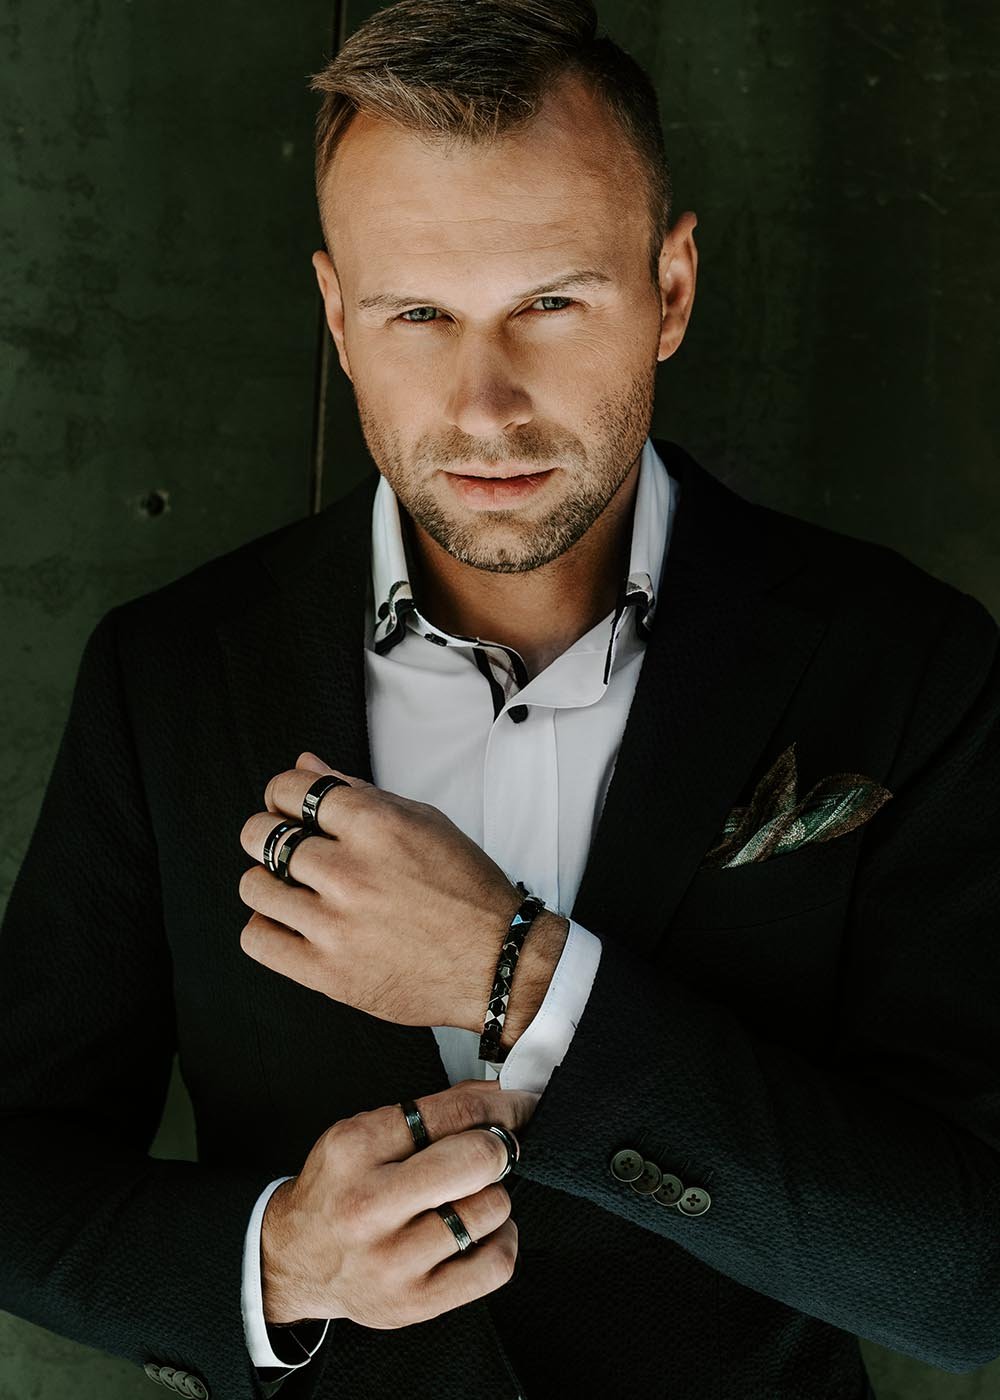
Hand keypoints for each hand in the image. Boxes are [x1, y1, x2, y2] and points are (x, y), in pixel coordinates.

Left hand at [237, 752, 566, 1034]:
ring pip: (253, 886)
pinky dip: (265, 929)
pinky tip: (291, 925)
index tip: (286, 806)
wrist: (498, 963)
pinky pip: (257, 940)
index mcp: (375, 826)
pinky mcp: (327, 972)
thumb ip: (359, 791)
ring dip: (267, 883)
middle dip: (268, 835)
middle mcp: (350, 871)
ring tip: (293, 890)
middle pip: (260, 835)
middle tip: (287, 849)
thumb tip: (307, 764)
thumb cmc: (468, 892)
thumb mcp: (424, 822)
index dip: (280, 794)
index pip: (289, 788)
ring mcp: (335, 924)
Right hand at [261, 1079, 539, 1328]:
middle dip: (500, 1148)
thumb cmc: (339, 1190)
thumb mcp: (363, 1134)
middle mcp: (369, 1204)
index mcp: (356, 1148)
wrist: (297, 1260)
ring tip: (469, 1197)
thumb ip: (427, 1112)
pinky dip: (501, 1240)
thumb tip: (497, 1094)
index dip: (502, 1104)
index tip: (520, 1104)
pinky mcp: (415, 1302)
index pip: (452, 1112)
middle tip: (498, 1152)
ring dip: (494, 1197)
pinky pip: (496, 1264)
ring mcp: (393, 1260)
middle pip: (479, 1160)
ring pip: (492, 1209)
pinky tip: (478, 1232)